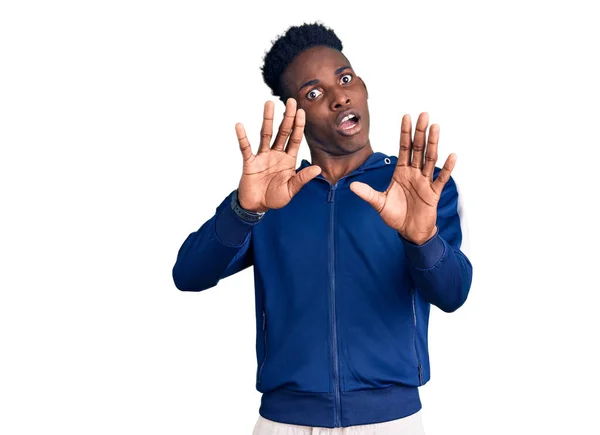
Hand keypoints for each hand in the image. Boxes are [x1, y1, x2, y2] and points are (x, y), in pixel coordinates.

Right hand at [235, 98, 321, 212]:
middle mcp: (276, 154)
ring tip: (269, 104)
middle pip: (282, 132)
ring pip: (265, 135)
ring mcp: (262, 157)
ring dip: (268, 120)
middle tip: (291, 101)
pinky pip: (246, 148)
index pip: (295, 139)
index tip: (302, 111)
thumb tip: (318, 169)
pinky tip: (240, 126)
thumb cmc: (275, 198)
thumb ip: (302, 178)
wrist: (257, 206)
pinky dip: (242, 138)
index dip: (298, 126)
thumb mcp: (291, 190)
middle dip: (287, 117)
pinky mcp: (250, 162)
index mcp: (288, 160)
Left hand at [350, 113, 455, 244]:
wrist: (409, 232)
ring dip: (433, 143)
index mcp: (401, 172)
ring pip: (430, 159)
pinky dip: (447, 168)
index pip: (404, 148)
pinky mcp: (433, 193)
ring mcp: (425, 182)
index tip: (406, 116)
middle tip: (424, 114)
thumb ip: (367, 194)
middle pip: (418, 149)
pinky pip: (441, 179)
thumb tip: (352, 186)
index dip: (405, 133)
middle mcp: (414, 173)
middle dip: (420, 132)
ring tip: (436, 127)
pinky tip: (452, 156)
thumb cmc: (396, 216)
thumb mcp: (379, 204)